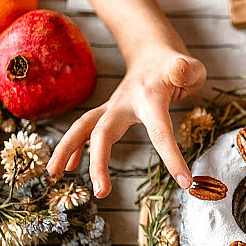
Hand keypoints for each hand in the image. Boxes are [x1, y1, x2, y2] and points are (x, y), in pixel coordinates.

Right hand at [46, 45, 205, 197]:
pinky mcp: (107, 113)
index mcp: (150, 98)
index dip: (172, 159)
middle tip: (100, 192)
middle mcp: (125, 103)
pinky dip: (74, 148)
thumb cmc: (176, 67)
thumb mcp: (191, 67)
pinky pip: (86, 130)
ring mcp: (112, 107)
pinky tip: (67, 168)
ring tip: (53, 175)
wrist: (153, 53)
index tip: (185, 183)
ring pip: (83, 127)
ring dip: (67, 150)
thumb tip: (178, 68)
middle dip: (98, 161)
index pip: (160, 132)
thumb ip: (187, 70)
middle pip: (104, 131)